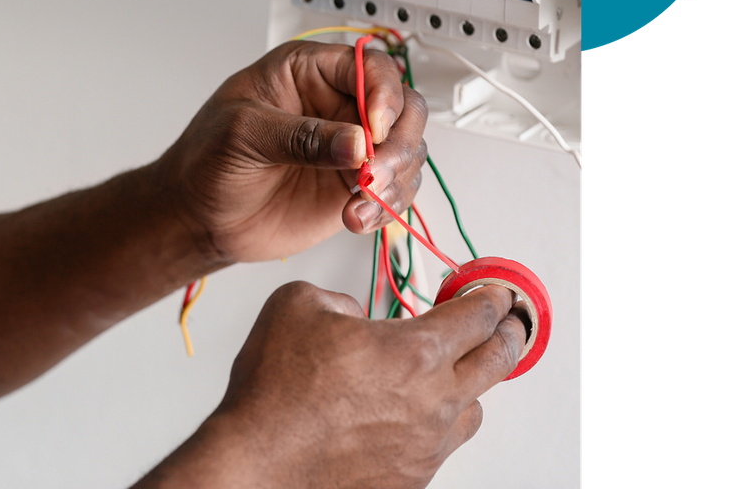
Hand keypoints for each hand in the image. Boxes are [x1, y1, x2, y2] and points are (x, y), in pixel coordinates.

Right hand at [136, 281, 528, 488]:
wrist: (255, 463)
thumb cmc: (275, 391)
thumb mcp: (299, 303)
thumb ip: (340, 297)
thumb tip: (354, 314)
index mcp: (413, 352)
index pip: (476, 316)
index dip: (491, 297)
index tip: (495, 292)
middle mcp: (431, 402)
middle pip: (496, 361)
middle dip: (508, 334)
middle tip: (507, 322)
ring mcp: (424, 446)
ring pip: (474, 410)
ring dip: (473, 383)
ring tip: (460, 369)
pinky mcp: (409, 479)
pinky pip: (441, 446)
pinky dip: (439, 422)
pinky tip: (415, 413)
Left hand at [153, 40, 427, 263]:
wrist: (196, 217)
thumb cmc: (207, 159)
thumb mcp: (243, 133)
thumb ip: (301, 136)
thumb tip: (357, 142)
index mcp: (310, 72)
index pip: (369, 67)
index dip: (383, 94)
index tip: (375, 129)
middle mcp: (338, 104)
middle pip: (403, 106)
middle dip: (399, 141)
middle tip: (375, 173)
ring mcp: (351, 146)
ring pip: (407, 149)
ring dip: (396, 178)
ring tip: (360, 203)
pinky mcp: (355, 184)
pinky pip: (395, 188)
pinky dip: (388, 205)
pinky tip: (357, 218)